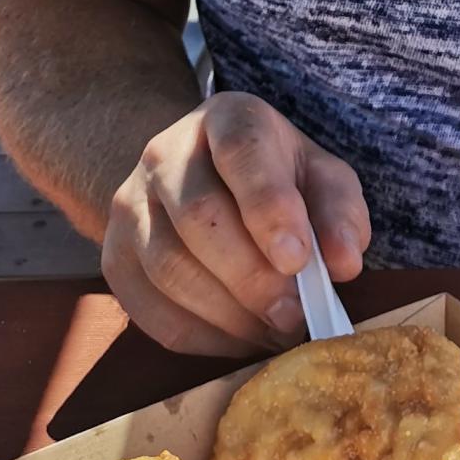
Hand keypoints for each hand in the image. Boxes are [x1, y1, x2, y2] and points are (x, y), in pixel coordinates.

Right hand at [102, 93, 371, 355]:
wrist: (198, 177)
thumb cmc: (275, 178)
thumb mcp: (319, 177)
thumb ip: (339, 212)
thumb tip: (344, 263)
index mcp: (227, 119)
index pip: (241, 152)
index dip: (268, 205)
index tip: (297, 258)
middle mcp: (167, 152)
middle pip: (198, 215)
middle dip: (251, 276)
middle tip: (295, 316)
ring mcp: (131, 203)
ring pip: (169, 267)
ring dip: (228, 314)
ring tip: (274, 332)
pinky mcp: (114, 256)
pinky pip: (150, 309)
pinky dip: (201, 337)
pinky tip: (241, 341)